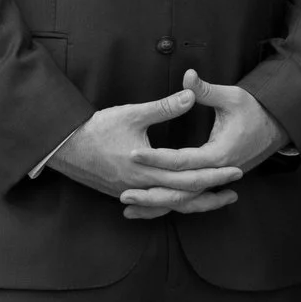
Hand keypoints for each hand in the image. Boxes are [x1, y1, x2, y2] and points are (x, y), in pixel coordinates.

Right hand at [48, 86, 244, 217]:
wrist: (64, 147)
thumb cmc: (97, 128)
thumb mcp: (132, 113)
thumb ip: (164, 107)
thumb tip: (191, 94)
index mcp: (147, 168)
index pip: (189, 176)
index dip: (215, 174)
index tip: (236, 170)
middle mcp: (141, 186)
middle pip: (183, 197)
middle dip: (211, 194)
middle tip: (235, 191)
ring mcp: (131, 193)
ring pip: (168, 205)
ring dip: (193, 204)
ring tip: (214, 202)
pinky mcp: (122, 194)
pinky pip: (151, 206)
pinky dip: (168, 206)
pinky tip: (178, 205)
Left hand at [117, 75, 294, 218]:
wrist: (277, 127)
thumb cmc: (254, 110)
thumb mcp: (232, 97)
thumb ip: (207, 90)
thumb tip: (188, 76)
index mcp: (220, 154)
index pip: (181, 160)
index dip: (156, 157)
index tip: (133, 152)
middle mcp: (217, 172)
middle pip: (180, 188)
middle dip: (151, 192)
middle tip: (123, 192)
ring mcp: (217, 180)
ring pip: (184, 199)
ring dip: (157, 204)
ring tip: (128, 208)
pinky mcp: (215, 181)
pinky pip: (190, 198)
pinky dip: (169, 204)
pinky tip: (148, 208)